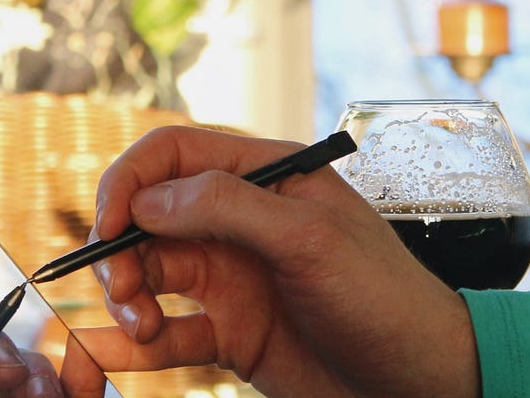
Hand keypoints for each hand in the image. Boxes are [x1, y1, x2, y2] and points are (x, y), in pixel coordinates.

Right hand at [80, 127, 479, 396]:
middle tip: (124, 289)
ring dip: (127, 296)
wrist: (418, 380)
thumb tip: (150, 198)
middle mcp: (242, 222)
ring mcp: (233, 278)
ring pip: (150, 273)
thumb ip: (228, 207)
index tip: (111, 225)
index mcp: (266, 177)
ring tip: (142, 327)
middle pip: (149, 216)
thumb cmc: (385, 297)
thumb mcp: (310, 239)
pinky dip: (135, 343)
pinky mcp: (230, 334)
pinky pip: (166, 332)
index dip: (130, 182)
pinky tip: (121, 353)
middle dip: (122, 248)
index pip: (174, 155)